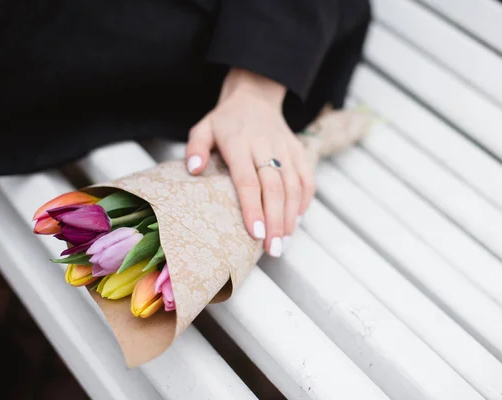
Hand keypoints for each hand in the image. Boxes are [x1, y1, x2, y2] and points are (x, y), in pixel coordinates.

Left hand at [185, 68, 314, 256]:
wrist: (256, 96)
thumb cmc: (226, 120)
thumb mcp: (203, 127)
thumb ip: (196, 147)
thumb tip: (194, 170)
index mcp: (239, 142)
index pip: (248, 180)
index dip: (253, 208)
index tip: (255, 233)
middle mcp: (265, 145)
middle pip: (274, 188)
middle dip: (275, 221)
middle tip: (273, 249)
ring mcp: (285, 147)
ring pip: (293, 185)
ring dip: (291, 215)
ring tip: (284, 240)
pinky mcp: (298, 149)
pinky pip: (307, 177)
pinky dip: (305, 200)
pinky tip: (297, 219)